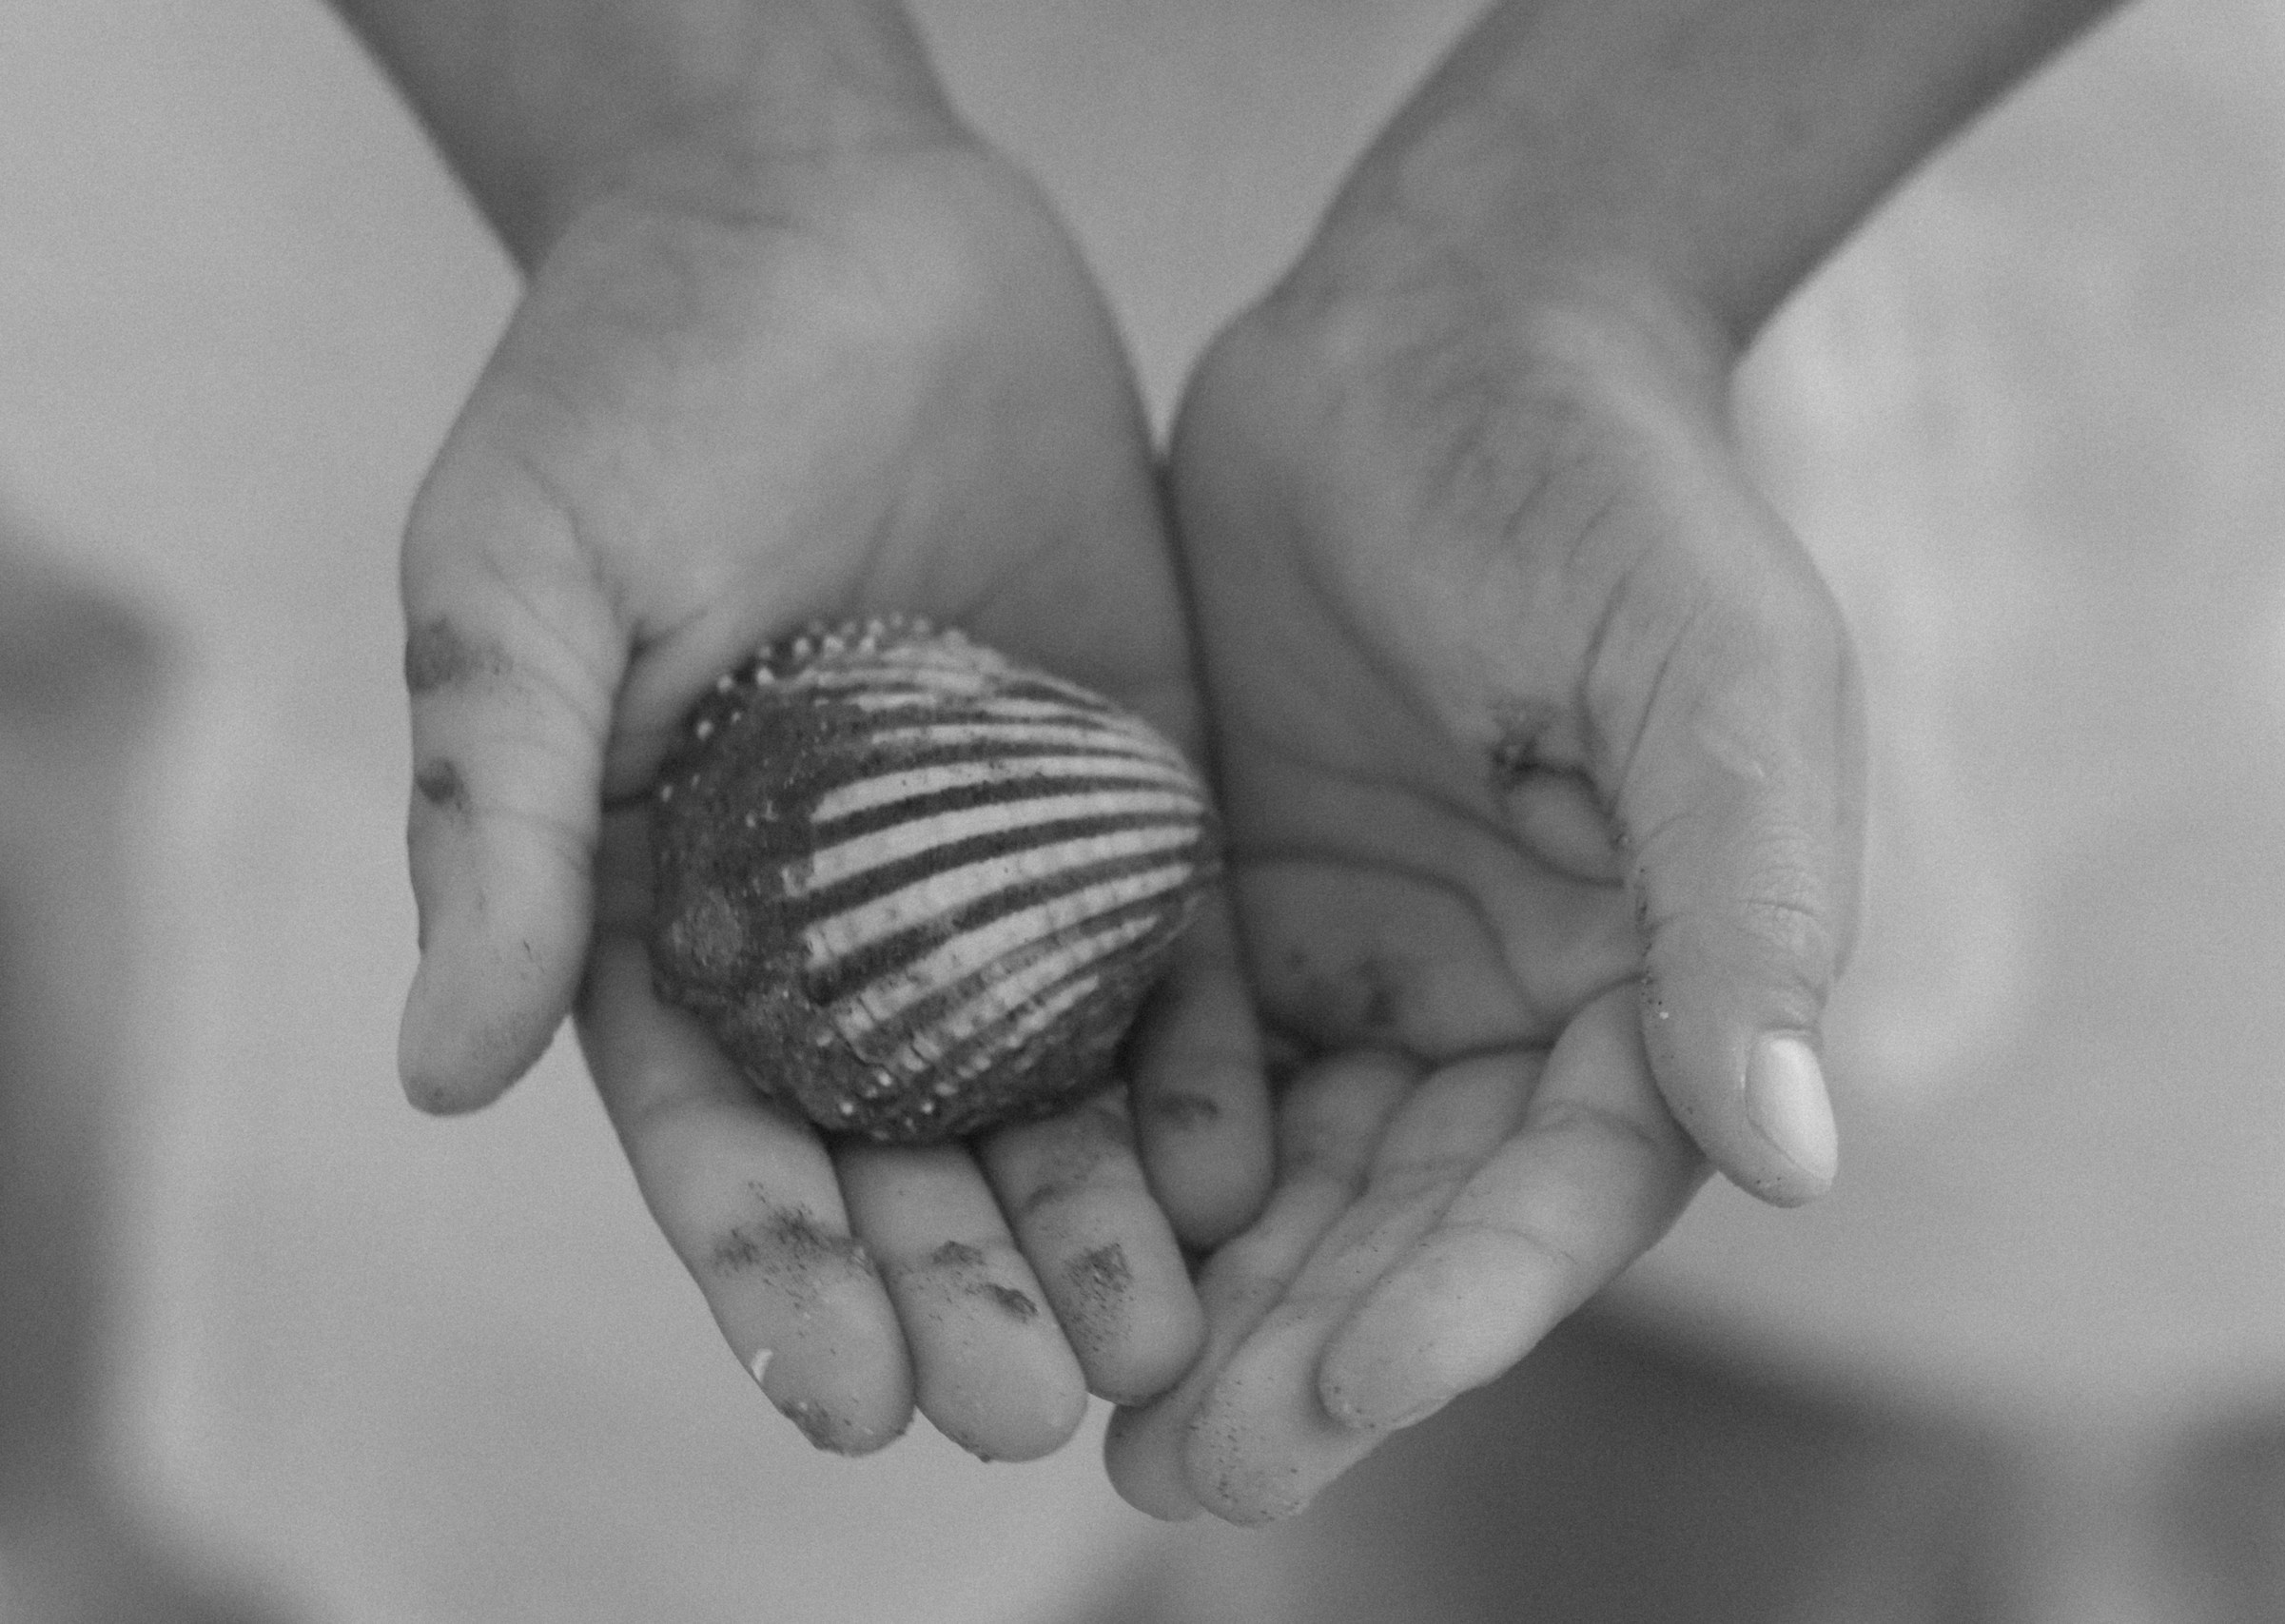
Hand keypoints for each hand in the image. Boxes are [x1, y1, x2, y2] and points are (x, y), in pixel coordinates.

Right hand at [397, 138, 1267, 1461]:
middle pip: (904, 1150)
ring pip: (1050, 1088)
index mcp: (670, 914)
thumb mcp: (519, 582)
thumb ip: (496, 811)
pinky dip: (1207, 1065)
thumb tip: (438, 1067)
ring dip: (1103, 1222)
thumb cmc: (630, 388)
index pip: (722, 1135)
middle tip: (1041, 1415)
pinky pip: (1174, 955)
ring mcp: (995, 872)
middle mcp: (840, 930)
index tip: (847, 1399)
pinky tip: (1257, 1166)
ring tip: (1169, 1341)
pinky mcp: (1127, 795)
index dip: (779, 1271)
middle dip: (968, 1286)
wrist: (823, 221)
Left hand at [1107, 242, 1862, 1519]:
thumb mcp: (1715, 670)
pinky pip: (1174, 1064)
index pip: (1558, 1193)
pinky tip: (1035, 1240)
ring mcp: (1363, 963)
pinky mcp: (1232, 906)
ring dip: (1204, 1303)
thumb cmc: (1607, 485)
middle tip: (1179, 1475)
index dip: (1458, 1307)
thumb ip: (1747, 901)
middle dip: (1304, 1353)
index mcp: (1648, 985)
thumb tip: (1796, 1154)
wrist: (1442, 324)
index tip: (1335, 1400)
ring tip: (1093, 1427)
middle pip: (1406, 1222)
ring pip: (1285, 1180)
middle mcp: (1506, 1006)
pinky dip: (1121, 1163)